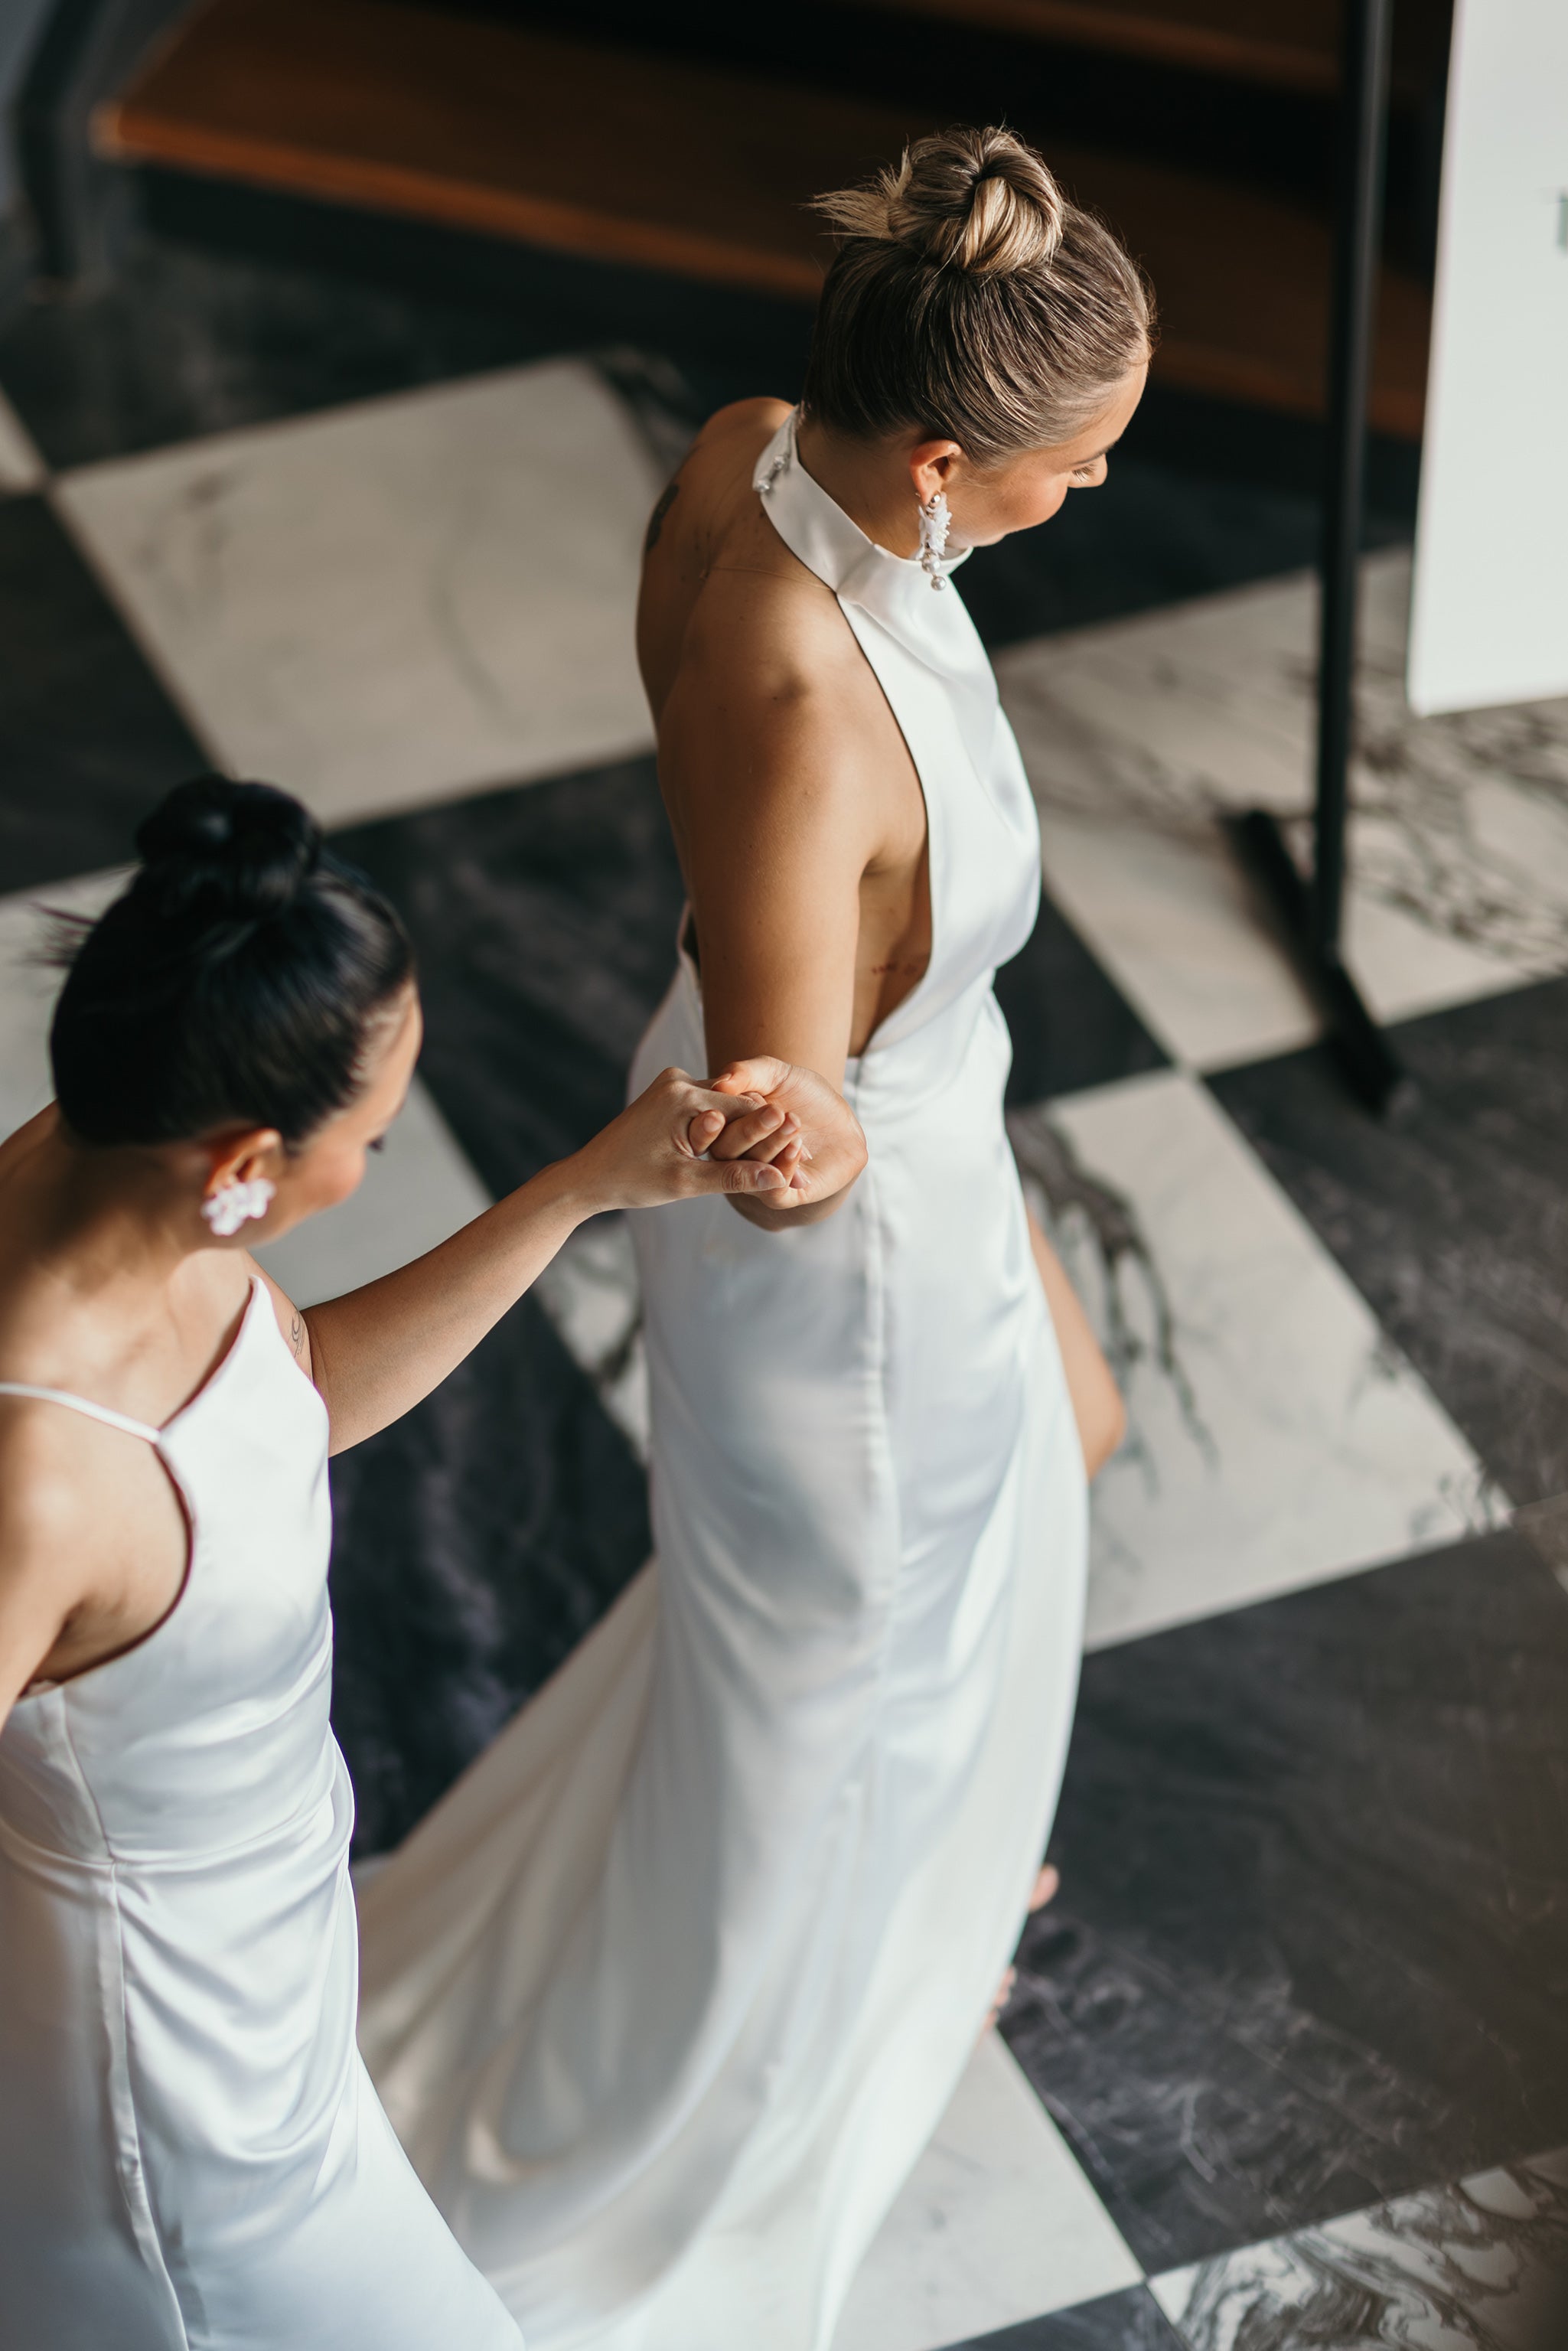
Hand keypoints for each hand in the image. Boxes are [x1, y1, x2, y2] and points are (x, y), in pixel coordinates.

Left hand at [564, 1067, 801, 1212]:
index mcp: (683, 1095)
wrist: (590, 1175)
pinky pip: (707, 1106)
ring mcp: (672, 1083)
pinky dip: (723, 1126)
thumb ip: (734, 1178)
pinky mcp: (669, 1092)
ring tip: (779, 1148)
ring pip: (723, 1105)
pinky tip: (745, 1146)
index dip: (773, 1131)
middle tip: (798, 1147)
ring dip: (742, 1128)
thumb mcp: (686, 1183)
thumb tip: (778, 1180)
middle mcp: (678, 1079)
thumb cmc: (633, 1181)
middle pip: (736, 1104)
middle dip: (761, 1130)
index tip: (801, 1147)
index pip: (745, 1109)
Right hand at [707, 1057, 866, 1220]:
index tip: (733, 1101)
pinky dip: (784, 1168)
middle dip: (750, 1130)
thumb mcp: (776, 1074)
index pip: (709, 1127)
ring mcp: (756, 1179)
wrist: (841, 1123)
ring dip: (773, 1144)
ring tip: (794, 1123)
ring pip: (750, 1170)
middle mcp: (733, 1158)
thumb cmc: (805, 1095)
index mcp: (723, 1128)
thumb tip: (720, 1082)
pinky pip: (773, 1193)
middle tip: (776, 1112)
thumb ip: (747, 1073)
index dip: (716, 1117)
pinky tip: (797, 1146)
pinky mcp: (782, 1196)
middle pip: (727, 1150)